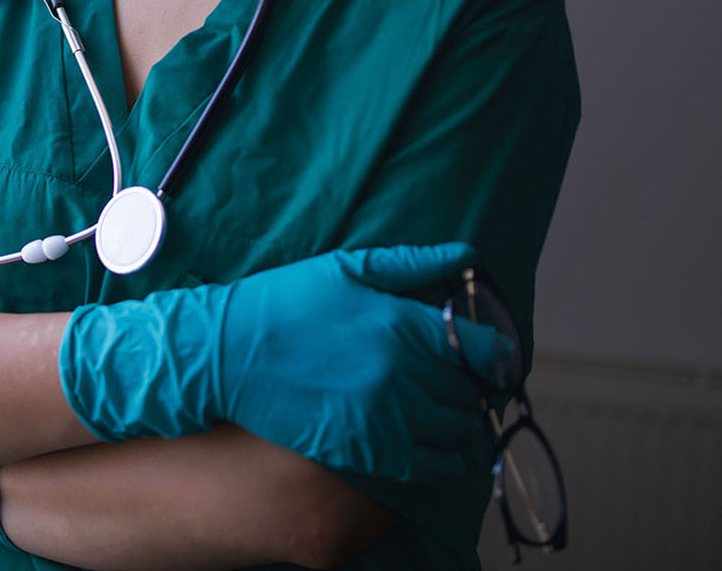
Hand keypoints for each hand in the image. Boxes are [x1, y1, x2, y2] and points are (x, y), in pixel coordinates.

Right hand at [59, 242, 510, 481]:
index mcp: (403, 324)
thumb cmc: (284, 304)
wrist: (228, 355)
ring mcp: (387, 420)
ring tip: (439, 412)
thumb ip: (411, 263)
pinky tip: (424, 442)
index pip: (484, 350)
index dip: (494, 354)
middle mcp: (404, 376)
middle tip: (453, 382)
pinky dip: (439, 458)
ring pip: (457, 435)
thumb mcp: (344, 269)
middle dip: (469, 387)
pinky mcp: (368, 454)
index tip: (487, 357)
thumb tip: (465, 254)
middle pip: (470, 394)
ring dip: (457, 425)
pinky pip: (430, 467)